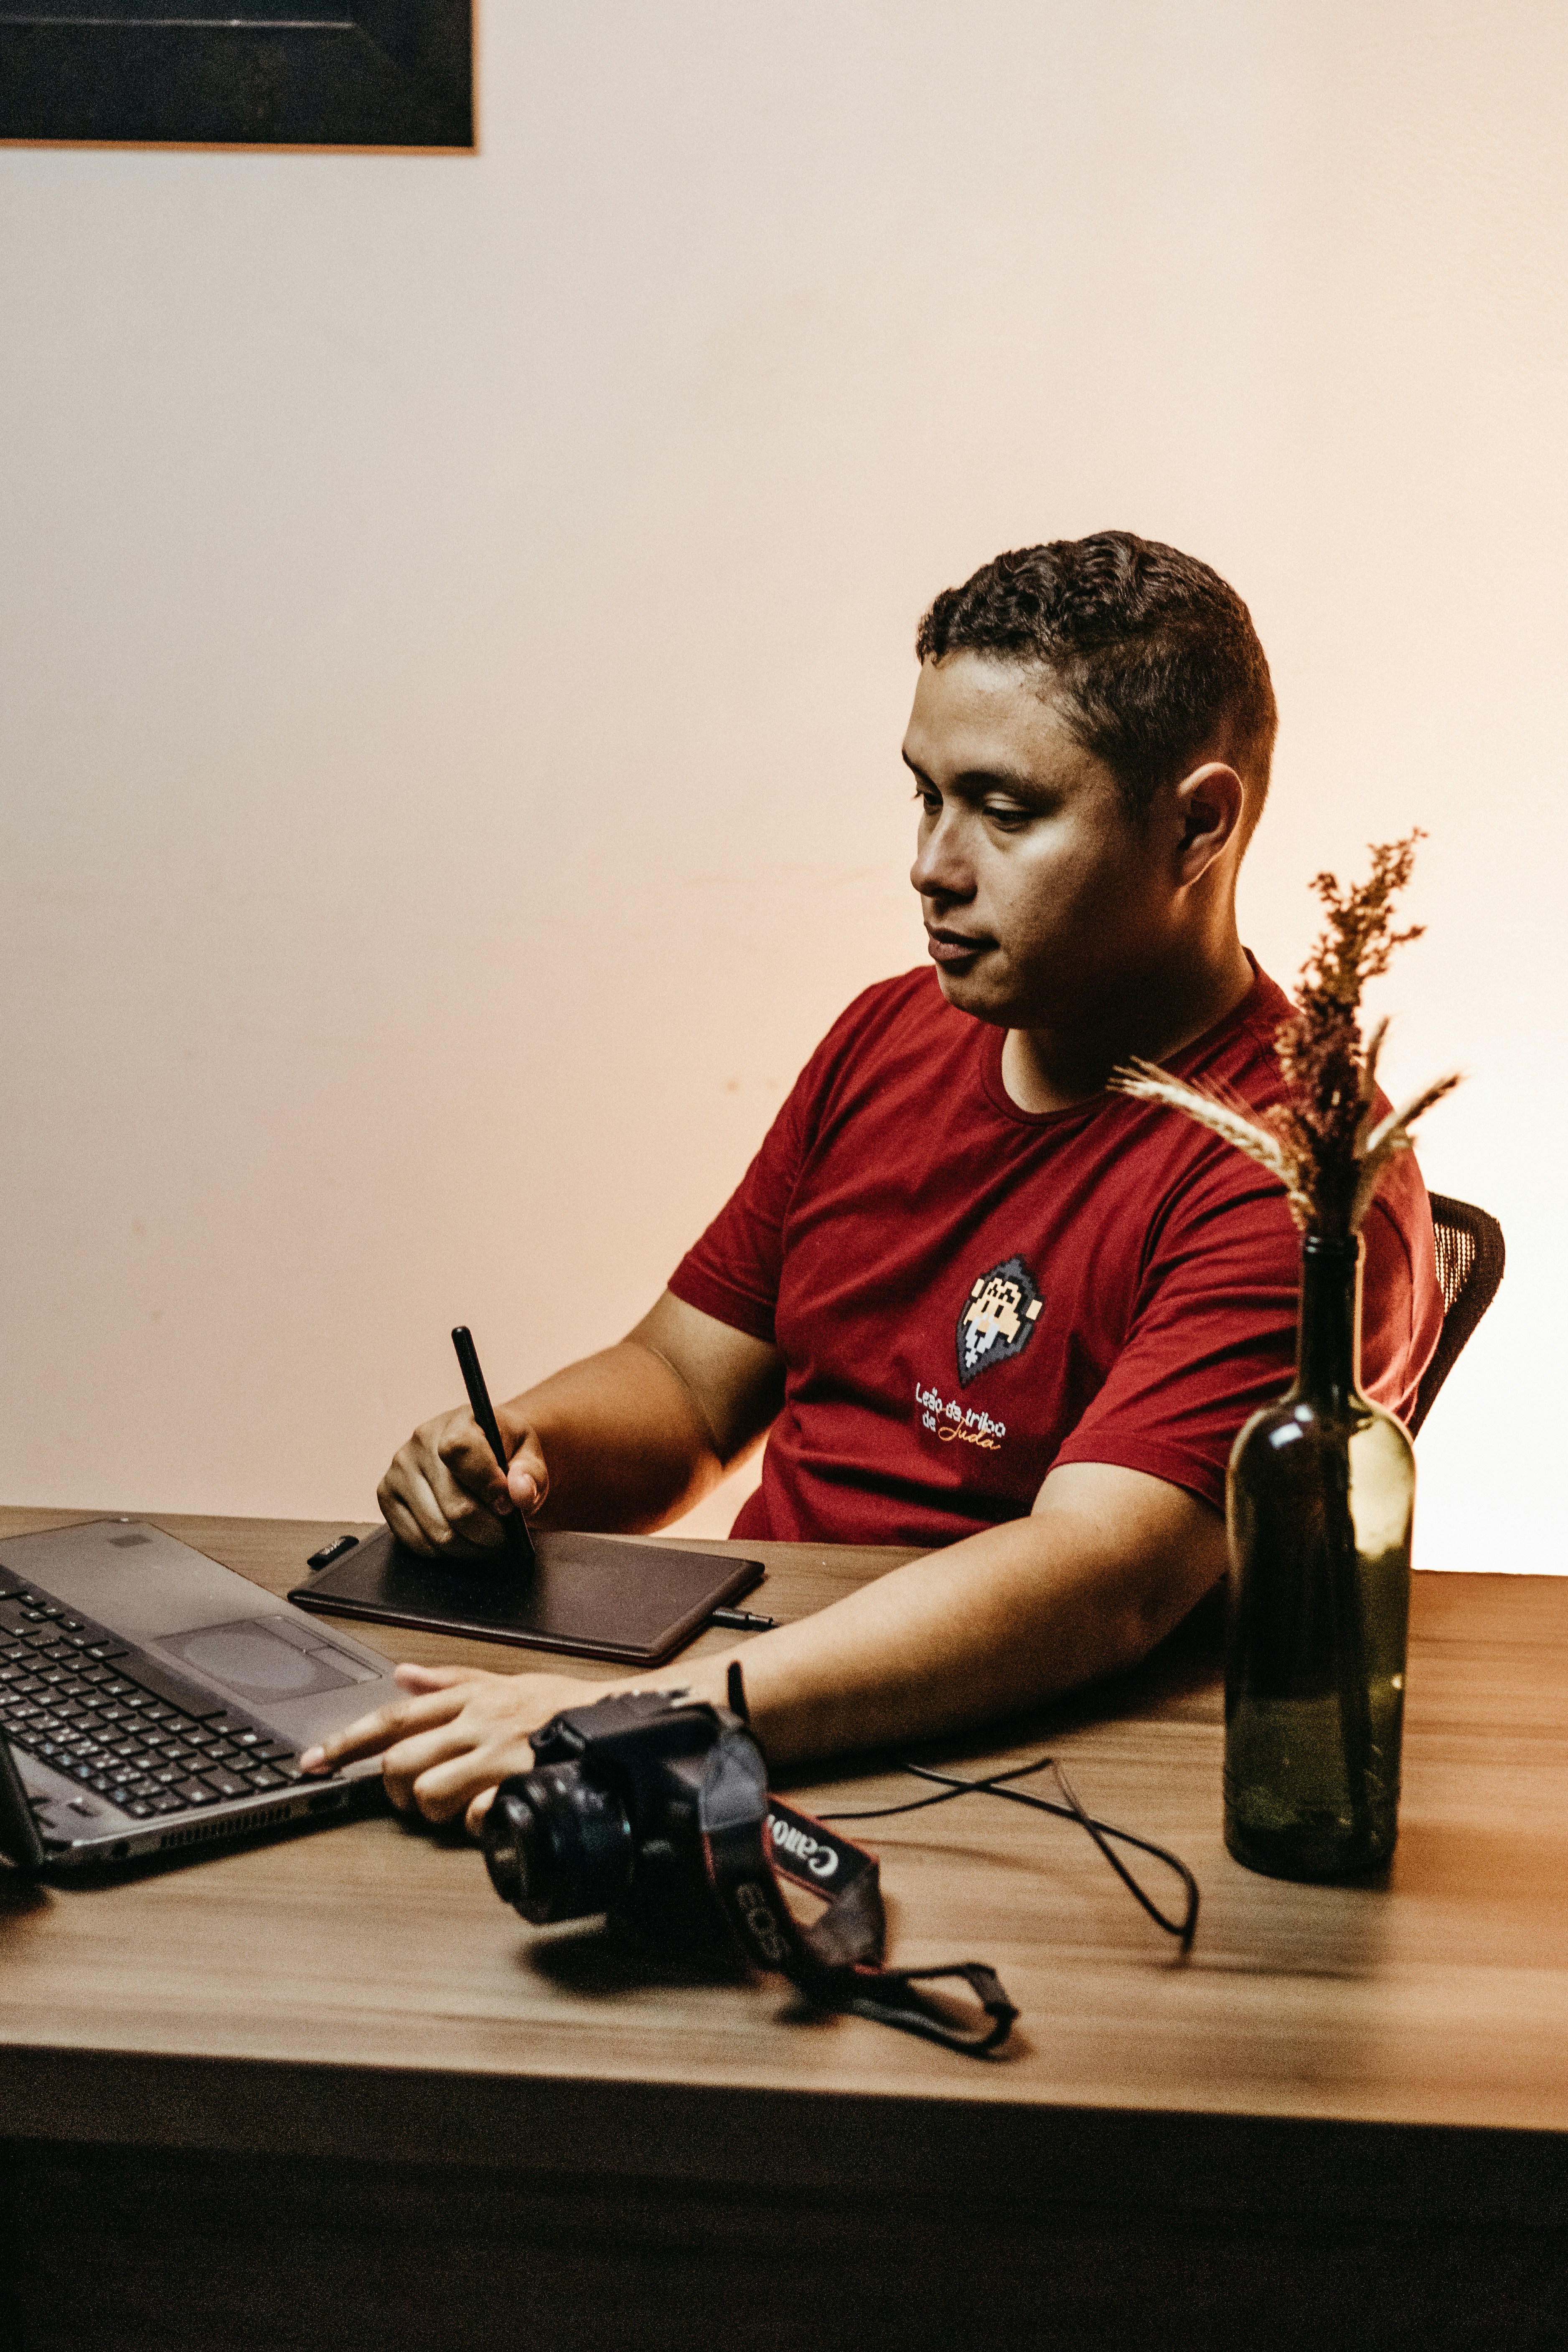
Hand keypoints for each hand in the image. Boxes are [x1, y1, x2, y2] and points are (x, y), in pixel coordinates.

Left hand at [299, 1661, 602, 1834]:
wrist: (617, 1718)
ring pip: (429, 1794)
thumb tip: (401, 1673)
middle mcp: (477, 1721)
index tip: (314, 1761)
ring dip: (434, 1811)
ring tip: (456, 1807)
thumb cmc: (560, 1706)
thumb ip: (449, 1680)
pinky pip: (477, 1818)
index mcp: (468, 1697)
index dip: (346, 1742)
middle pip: (401, 1761)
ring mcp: (497, 1754)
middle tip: (409, 1797)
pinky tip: (492, 1815)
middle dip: (395, 1789)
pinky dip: (478, 1825)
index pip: (391, 1718)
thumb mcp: (502, 1680)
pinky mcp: (521, 1782)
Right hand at [376, 1405, 547, 1555]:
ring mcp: (398, 1471)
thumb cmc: (504, 1454)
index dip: (488, 1485)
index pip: (461, 1450)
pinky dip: (446, 1552)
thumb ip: (531, 1472)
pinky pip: (417, 1542)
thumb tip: (519, 1493)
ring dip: (472, 1547)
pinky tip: (463, 1539)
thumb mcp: (529, 1454)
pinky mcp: (386, 1497)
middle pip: (455, 1505)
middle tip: (507, 1535)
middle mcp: (420, 1442)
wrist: (476, 1453)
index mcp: (458, 1421)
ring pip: (438, 1531)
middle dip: (490, 1531)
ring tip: (489, 1540)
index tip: (508, 1505)